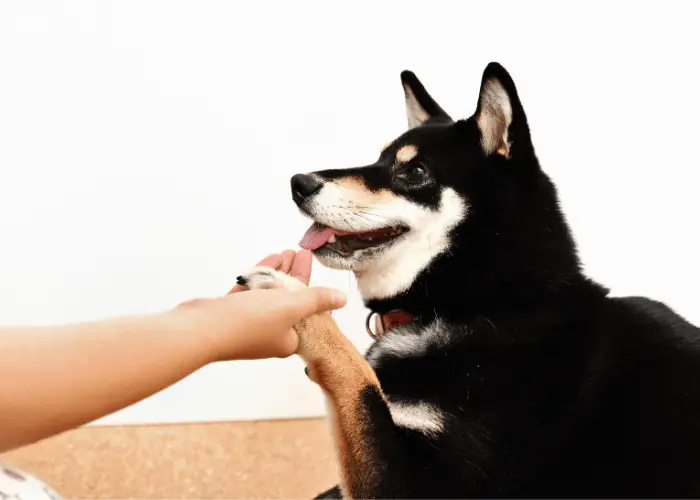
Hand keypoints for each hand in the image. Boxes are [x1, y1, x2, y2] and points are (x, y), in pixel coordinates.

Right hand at [172, 250, 345, 360]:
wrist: (201, 329)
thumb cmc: (249, 323)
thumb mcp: (291, 307)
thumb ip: (317, 300)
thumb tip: (342, 299)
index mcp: (287, 340)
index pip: (304, 310)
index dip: (308, 284)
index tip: (308, 261)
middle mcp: (268, 335)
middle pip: (286, 299)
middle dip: (293, 274)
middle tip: (298, 251)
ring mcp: (247, 326)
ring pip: (267, 295)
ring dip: (277, 272)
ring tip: (285, 252)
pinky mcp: (229, 315)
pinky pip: (249, 293)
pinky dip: (258, 277)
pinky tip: (267, 261)